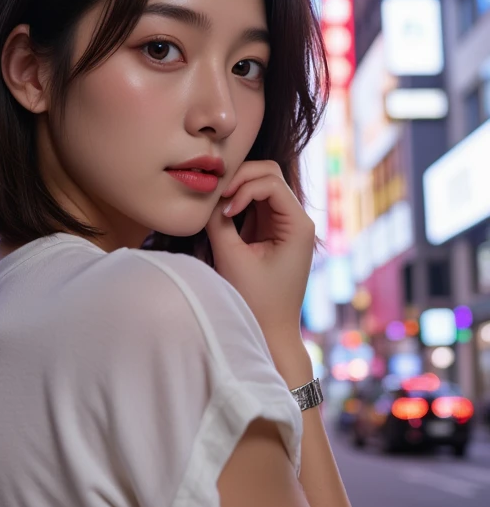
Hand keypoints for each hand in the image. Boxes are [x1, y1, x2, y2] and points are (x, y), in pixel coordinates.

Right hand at [205, 160, 314, 358]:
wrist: (271, 333)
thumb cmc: (256, 302)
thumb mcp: (232, 259)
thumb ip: (218, 223)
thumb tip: (208, 196)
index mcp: (298, 225)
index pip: (270, 181)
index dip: (243, 187)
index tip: (224, 212)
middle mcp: (296, 219)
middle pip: (268, 173)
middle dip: (241, 178)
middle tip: (217, 197)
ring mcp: (284, 224)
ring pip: (259, 184)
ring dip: (236, 189)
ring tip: (216, 206)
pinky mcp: (270, 231)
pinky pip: (253, 203)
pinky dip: (236, 202)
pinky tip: (220, 215)